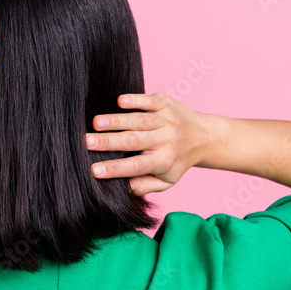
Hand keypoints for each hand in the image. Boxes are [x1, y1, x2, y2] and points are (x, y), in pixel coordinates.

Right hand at [85, 93, 211, 195]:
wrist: (204, 136)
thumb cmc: (177, 160)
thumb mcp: (167, 180)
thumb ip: (145, 185)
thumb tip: (123, 189)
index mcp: (163, 161)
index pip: (135, 166)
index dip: (114, 168)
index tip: (93, 170)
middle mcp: (165, 140)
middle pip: (134, 141)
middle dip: (109, 142)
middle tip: (86, 142)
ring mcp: (165, 120)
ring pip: (138, 120)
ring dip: (117, 121)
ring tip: (96, 123)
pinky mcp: (165, 103)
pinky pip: (149, 101)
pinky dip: (135, 100)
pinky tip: (119, 101)